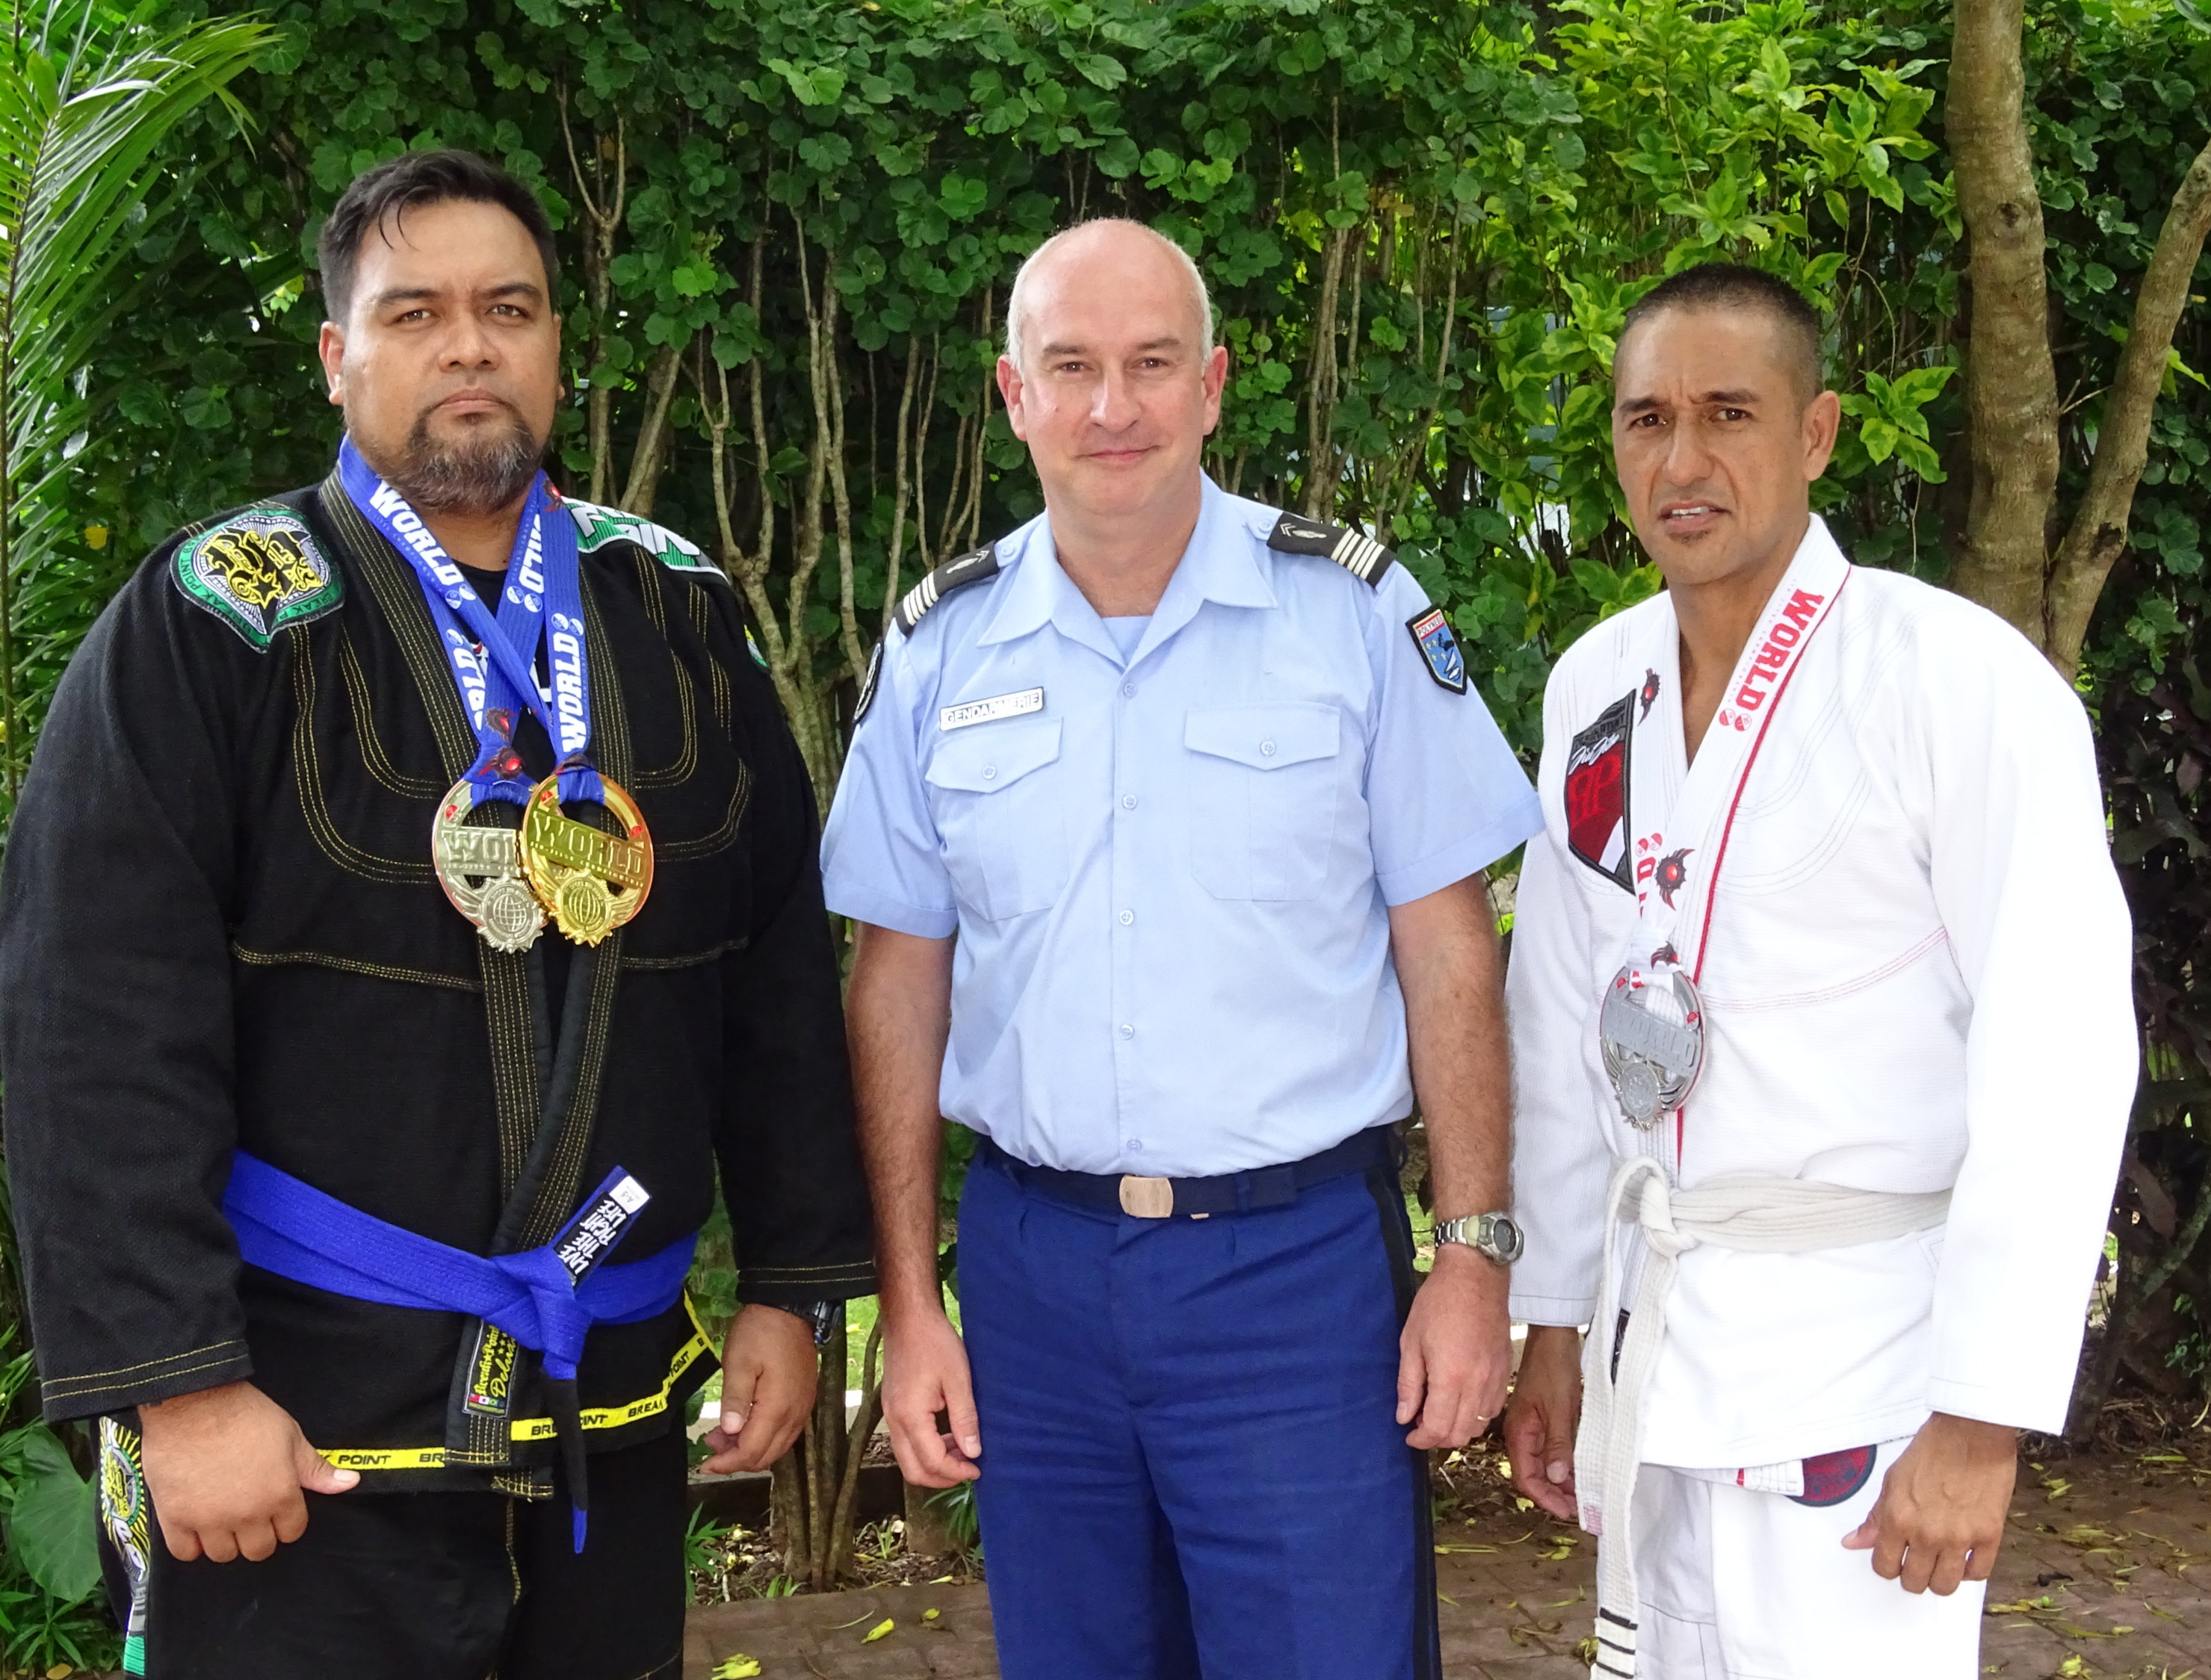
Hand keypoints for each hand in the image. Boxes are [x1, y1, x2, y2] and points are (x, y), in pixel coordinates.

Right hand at [138, 1381, 356, 1562]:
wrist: (195, 1402)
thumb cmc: (247, 1415)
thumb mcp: (291, 1437)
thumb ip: (317, 1469)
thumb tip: (349, 1483)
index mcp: (280, 1496)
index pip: (292, 1532)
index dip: (287, 1520)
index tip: (277, 1508)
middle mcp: (247, 1515)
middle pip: (259, 1550)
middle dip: (259, 1535)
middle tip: (250, 1514)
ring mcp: (209, 1520)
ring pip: (223, 1555)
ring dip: (225, 1541)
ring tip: (223, 1518)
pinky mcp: (174, 1518)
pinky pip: (185, 1553)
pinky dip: (191, 1545)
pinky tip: (196, 1523)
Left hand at [701, 1304, 818, 1473]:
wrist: (789, 1308)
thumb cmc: (759, 1333)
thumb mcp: (739, 1362)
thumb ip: (735, 1399)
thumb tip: (729, 1432)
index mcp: (777, 1408)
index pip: (751, 1452)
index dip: (727, 1464)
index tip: (704, 1463)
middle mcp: (795, 1415)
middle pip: (766, 1456)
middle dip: (736, 1459)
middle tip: (711, 1442)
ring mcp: (803, 1409)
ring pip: (777, 1447)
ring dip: (750, 1449)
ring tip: (724, 1432)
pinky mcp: (804, 1400)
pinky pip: (785, 1433)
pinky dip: (764, 1438)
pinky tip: (746, 1423)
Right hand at [880, 1306, 979, 1487]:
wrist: (909, 1318)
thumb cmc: (935, 1342)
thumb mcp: (958, 1379)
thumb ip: (965, 1419)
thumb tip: (973, 1452)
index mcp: (910, 1416)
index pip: (932, 1462)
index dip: (956, 1472)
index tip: (978, 1469)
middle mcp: (894, 1421)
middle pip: (913, 1471)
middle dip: (942, 1477)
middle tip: (969, 1468)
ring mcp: (889, 1415)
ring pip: (907, 1459)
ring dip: (934, 1463)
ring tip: (963, 1450)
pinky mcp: (892, 1408)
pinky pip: (906, 1442)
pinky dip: (926, 1448)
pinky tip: (948, 1435)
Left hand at [1396, 1245, 1511, 1449]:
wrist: (1475, 1276)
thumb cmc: (1438, 1303)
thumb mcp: (1411, 1341)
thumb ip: (1409, 1384)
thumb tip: (1404, 1417)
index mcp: (1451, 1377)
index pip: (1439, 1428)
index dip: (1421, 1439)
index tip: (1409, 1435)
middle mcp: (1477, 1384)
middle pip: (1460, 1434)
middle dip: (1438, 1438)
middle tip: (1420, 1423)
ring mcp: (1496, 1379)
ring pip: (1479, 1425)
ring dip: (1457, 1428)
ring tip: (1439, 1411)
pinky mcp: (1506, 1371)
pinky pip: (1493, 1408)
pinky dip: (1476, 1415)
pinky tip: (1460, 1399)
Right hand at [1503, 1324, 1582, 1520]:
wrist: (1554, 1336)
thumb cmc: (1553, 1367)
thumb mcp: (1560, 1407)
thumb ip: (1558, 1443)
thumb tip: (1558, 1478)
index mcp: (1519, 1432)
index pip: (1526, 1477)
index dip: (1544, 1497)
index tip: (1566, 1511)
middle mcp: (1523, 1434)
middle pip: (1534, 1475)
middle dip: (1554, 1494)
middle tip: (1581, 1509)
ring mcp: (1534, 1427)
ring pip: (1545, 1465)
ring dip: (1562, 1482)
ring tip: (1584, 1495)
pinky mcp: (1546, 1420)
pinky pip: (1553, 1451)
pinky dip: (1566, 1464)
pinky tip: (1581, 1472)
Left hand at [1842, 1412, 2017, 1593]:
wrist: (1971, 1432)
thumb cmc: (1933, 1449)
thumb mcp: (1892, 1480)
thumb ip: (1875, 1517)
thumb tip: (1854, 1542)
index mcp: (1898, 1518)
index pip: (1884, 1566)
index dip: (1887, 1565)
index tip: (1893, 1558)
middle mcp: (1927, 1533)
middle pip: (1914, 1582)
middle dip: (1911, 1575)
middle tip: (1916, 1560)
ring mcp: (1960, 1537)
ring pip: (1945, 1585)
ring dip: (1939, 1578)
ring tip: (1939, 1562)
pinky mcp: (1989, 1535)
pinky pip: (1978, 1574)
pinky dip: (1969, 1571)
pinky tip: (1963, 1556)